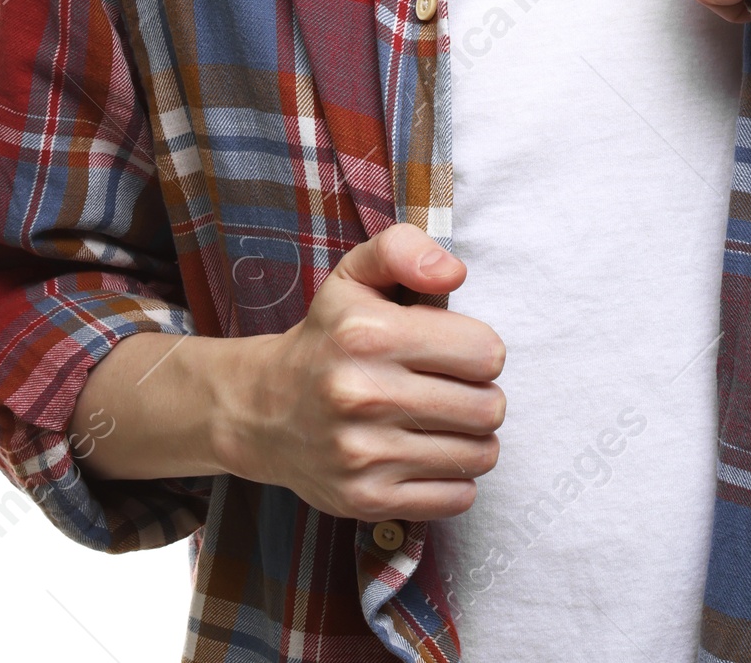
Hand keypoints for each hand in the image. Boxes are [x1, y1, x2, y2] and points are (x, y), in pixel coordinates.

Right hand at [208, 223, 505, 520]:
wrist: (263, 411)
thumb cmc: (327, 337)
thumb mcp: (356, 275)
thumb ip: (405, 250)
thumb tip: (455, 272)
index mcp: (369, 333)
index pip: (485, 353)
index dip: (481, 350)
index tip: (457, 351)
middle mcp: (363, 395)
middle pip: (487, 408)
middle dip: (483, 396)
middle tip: (456, 389)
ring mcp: (363, 455)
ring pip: (478, 456)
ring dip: (475, 439)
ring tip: (446, 422)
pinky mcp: (366, 500)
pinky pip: (456, 499)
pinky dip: (456, 480)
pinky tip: (430, 455)